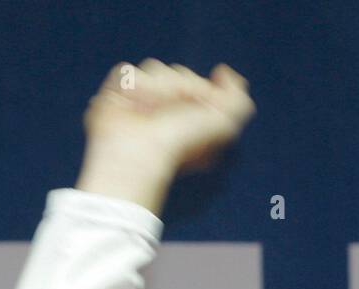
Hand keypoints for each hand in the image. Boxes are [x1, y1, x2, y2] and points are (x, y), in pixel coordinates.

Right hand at [82, 59, 255, 175]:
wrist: (141, 149)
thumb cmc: (183, 142)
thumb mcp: (225, 123)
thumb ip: (237, 97)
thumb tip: (224, 72)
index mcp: (195, 115)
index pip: (202, 83)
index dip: (202, 93)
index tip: (199, 110)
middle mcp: (172, 107)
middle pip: (181, 72)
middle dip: (181, 90)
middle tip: (173, 116)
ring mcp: (146, 98)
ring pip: (157, 68)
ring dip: (158, 90)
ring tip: (150, 113)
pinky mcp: (121, 91)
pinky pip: (129, 70)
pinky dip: (133, 87)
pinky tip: (133, 105)